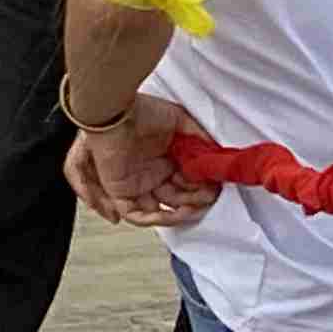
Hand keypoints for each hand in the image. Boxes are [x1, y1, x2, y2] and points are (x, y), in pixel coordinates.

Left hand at [64, 89, 207, 227]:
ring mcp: (135, 184)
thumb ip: (199, 137)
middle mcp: (150, 173)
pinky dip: (152, 220)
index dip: (199, 188)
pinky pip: (135, 214)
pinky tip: (169, 215)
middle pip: (175, 199)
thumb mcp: (179, 120)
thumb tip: (216, 152)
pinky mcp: (120, 191)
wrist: (116, 112)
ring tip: (192, 209)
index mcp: (163, 159)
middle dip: (194, 201)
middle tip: (208, 198)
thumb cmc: (141, 112)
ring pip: (158, 210)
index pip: (184, 183)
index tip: (213, 187)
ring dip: (177, 214)